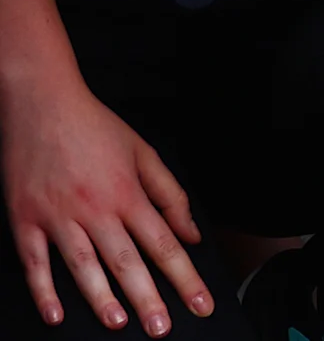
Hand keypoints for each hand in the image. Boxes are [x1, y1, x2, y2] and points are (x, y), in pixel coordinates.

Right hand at [3, 76, 207, 335]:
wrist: (42, 103)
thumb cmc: (95, 127)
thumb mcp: (143, 153)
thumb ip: (169, 196)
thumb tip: (190, 235)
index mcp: (127, 194)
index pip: (164, 245)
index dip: (185, 278)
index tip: (200, 304)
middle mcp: (95, 208)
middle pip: (127, 261)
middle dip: (149, 299)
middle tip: (162, 330)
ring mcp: (57, 216)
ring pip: (83, 266)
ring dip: (102, 299)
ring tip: (120, 323)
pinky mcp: (24, 219)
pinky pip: (35, 262)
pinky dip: (44, 290)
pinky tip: (56, 314)